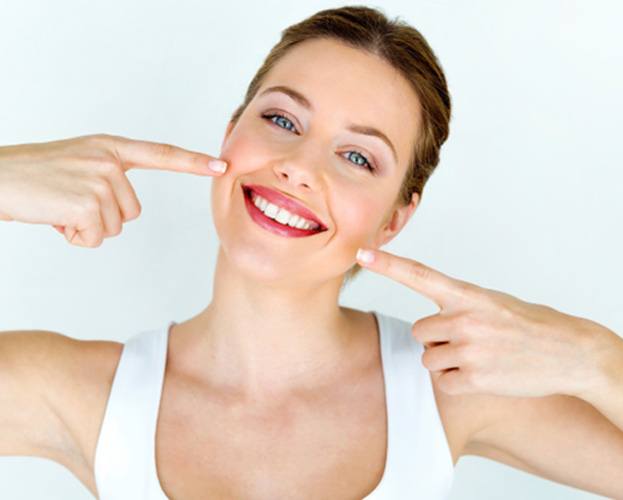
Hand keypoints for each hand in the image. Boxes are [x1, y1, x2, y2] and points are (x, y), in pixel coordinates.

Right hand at [0, 133, 227, 246]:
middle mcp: (109, 161)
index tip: (221, 164)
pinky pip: (96, 238)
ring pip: (115, 226)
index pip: (160, 154)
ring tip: (59, 207)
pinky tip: (55, 218)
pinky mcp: (87, 203)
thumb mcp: (78, 163)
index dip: (192, 161)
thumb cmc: (34, 176)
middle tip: (68, 201)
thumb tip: (125, 210)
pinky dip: (75, 237)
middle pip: (132, 211)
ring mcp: (99, 180)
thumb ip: (109, 176)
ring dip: (87, 227)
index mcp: (109, 148)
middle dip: (101, 216)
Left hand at [356, 248, 613, 398]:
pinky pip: (443, 382)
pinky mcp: (476, 378)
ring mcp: (470, 349)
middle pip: (419, 331)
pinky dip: (457, 381)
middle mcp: (465, 319)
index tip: (362, 252)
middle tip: (467, 340)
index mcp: (468, 294)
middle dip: (436, 338)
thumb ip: (457, 305)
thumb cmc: (526, 324)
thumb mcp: (491, 302)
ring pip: (429, 357)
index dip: (388, 264)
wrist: (568, 351)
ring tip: (478, 356)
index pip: (419, 275)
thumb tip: (426, 322)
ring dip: (446, 361)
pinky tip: (482, 374)